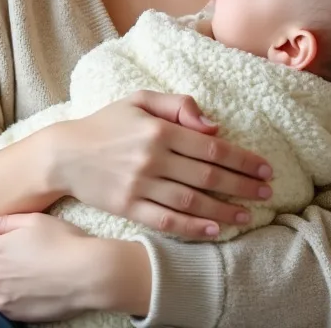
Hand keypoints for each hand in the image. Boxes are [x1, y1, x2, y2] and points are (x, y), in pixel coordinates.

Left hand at [0, 213, 99, 321]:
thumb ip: (4, 222)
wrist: (88, 275)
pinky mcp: (14, 313)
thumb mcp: (35, 220)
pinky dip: (3, 297)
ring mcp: (2, 297)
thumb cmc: (64, 242)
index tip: (6, 243)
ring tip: (14, 276)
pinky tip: (22, 290)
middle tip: (8, 259)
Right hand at [48, 90, 272, 238]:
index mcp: (158, 130)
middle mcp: (151, 158)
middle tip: (267, 192)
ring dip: (225, 210)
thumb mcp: (138, 100)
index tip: (265, 168)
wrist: (63, 154)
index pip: (211, 147)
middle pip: (208, 175)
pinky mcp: (127, 207)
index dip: (242, 159)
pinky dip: (193, 226)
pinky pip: (167, 220)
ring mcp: (139, 185)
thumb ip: (177, 104)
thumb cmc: (105, 124)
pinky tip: (214, 229)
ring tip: (248, 215)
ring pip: (192, 201)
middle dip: (243, 185)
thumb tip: (213, 125)